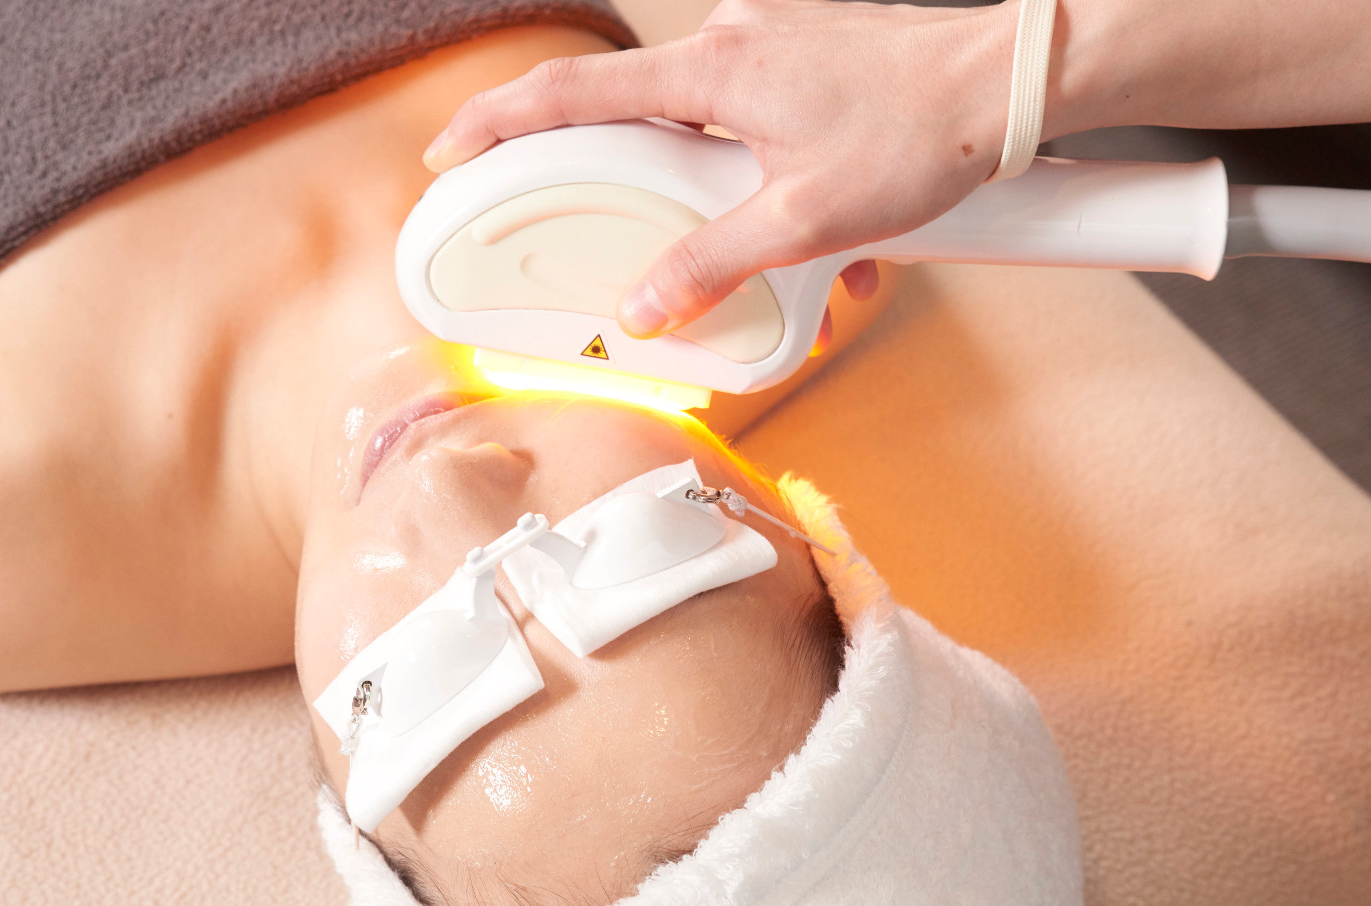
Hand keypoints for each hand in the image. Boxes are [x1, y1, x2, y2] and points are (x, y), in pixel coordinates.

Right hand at [425, 0, 1017, 336]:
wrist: (1010, 82)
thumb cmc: (923, 132)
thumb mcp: (806, 218)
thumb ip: (713, 262)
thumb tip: (647, 307)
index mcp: (712, 72)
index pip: (571, 94)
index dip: (497, 124)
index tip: (451, 154)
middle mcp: (728, 44)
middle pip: (622, 108)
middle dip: (602, 171)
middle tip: (578, 220)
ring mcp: (765, 44)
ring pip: (691, 120)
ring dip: (695, 182)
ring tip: (733, 237)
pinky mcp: (798, 58)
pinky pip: (742, 116)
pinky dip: (747, 168)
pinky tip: (794, 216)